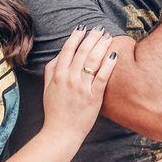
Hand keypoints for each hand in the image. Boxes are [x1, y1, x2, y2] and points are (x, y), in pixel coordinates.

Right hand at [42, 27, 117, 141]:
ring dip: (101, 46)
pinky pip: (102, 77)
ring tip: (108, 37)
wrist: (60, 133)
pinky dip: (108, 64)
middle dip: (92, 37)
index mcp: (58, 75)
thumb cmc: (55, 111)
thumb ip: (51, 70)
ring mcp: (82, 87)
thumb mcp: (47, 89)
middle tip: (99, 29)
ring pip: (93, 61)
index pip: (68, 50)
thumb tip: (58, 55)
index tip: (82, 28)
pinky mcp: (93, 97)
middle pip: (82, 52)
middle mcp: (70, 78)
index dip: (76, 37)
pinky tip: (114, 55)